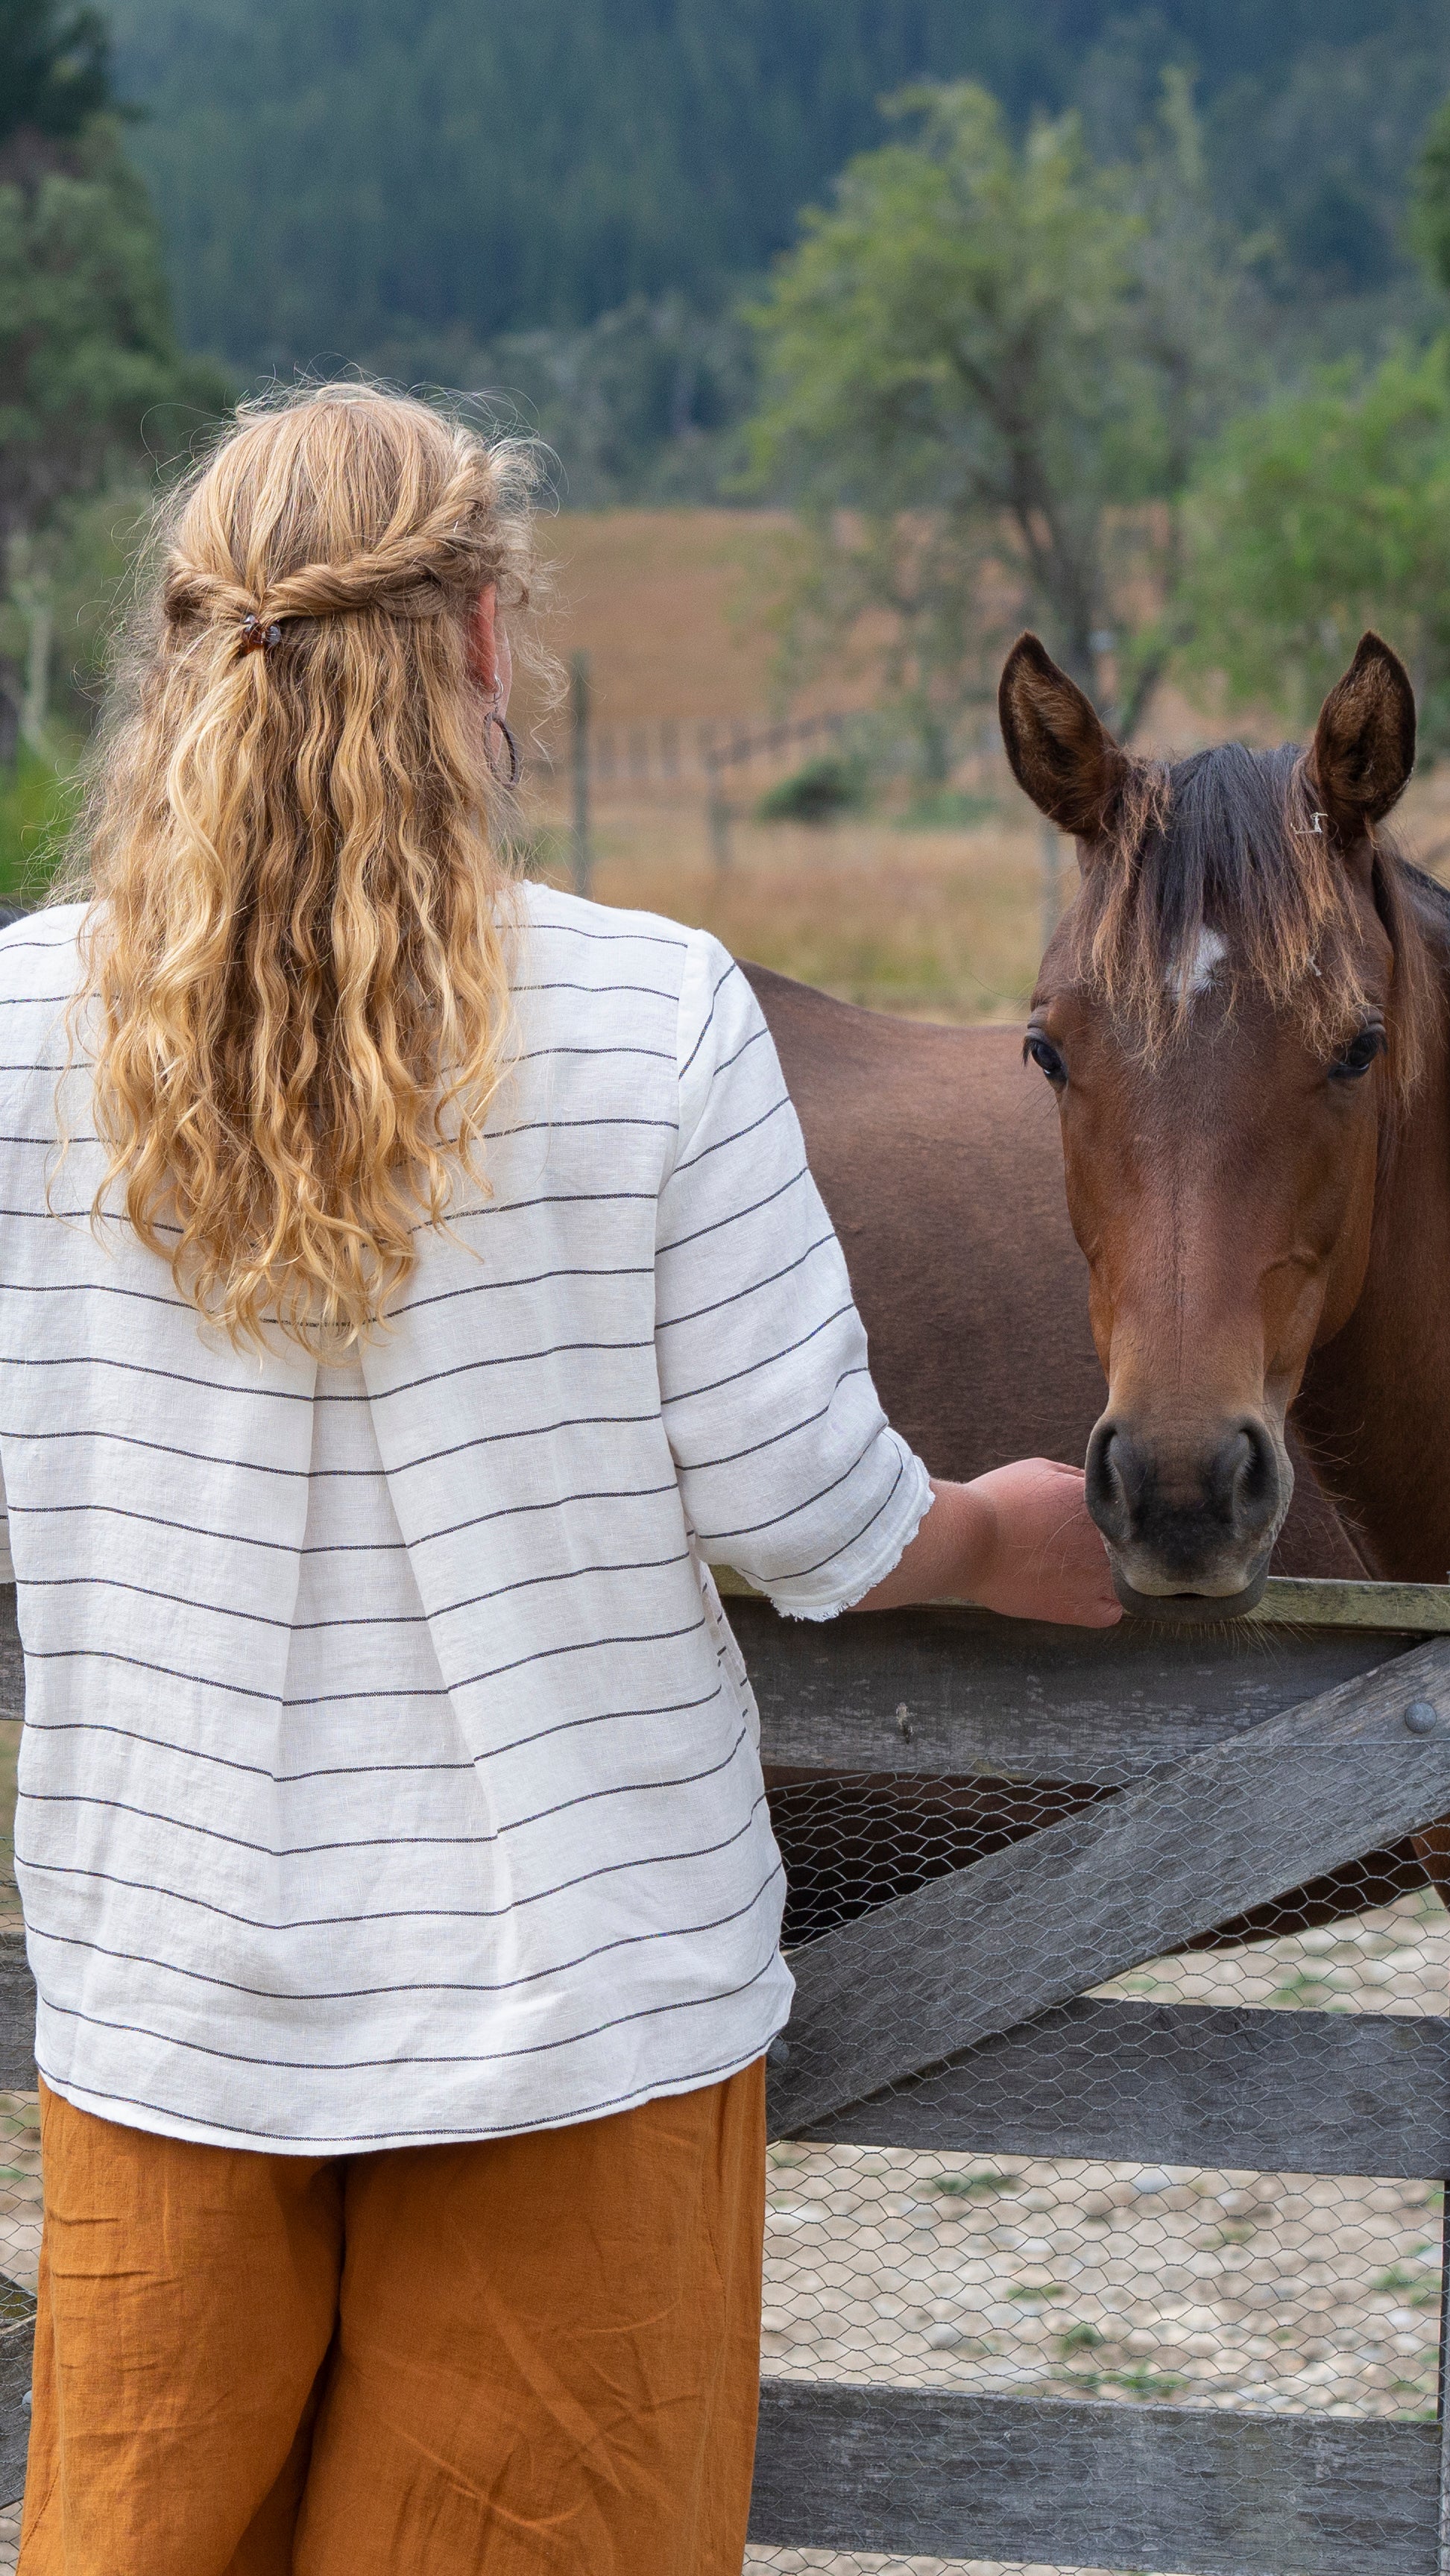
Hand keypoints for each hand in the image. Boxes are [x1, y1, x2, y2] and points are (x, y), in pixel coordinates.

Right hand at [959, 1458, 1120, 1627]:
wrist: (968, 1542)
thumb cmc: (997, 1501)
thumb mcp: (1038, 1470)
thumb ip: (1075, 1476)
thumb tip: (1095, 1483)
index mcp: (1100, 1506)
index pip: (1133, 1511)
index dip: (1119, 1514)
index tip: (1102, 1517)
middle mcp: (1108, 1543)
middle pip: (1137, 1548)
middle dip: (1122, 1544)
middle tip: (1095, 1544)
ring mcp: (1097, 1579)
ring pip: (1132, 1582)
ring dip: (1119, 1575)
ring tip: (1093, 1570)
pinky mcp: (1080, 1610)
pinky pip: (1114, 1613)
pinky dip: (1108, 1604)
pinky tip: (1089, 1593)